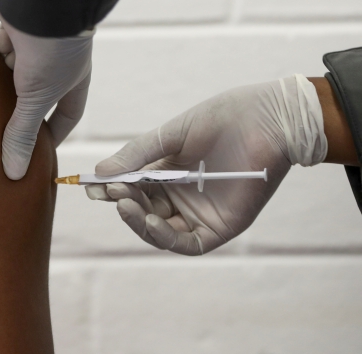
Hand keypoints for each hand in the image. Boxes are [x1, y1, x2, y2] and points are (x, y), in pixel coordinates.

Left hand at [0, 16, 93, 179]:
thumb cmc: (53, 51)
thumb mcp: (36, 98)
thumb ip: (23, 133)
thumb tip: (14, 174)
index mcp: (74, 81)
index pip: (67, 115)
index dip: (55, 134)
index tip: (40, 154)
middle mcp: (56, 64)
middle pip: (37, 95)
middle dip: (21, 112)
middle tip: (1, 136)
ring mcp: (35, 45)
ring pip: (15, 73)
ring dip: (2, 85)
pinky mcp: (14, 29)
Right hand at [87, 75, 325, 254]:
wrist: (269, 118)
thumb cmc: (224, 118)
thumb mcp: (171, 135)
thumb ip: (137, 155)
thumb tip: (100, 174)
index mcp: (168, 172)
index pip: (133, 188)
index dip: (112, 189)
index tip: (92, 186)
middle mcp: (182, 196)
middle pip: (143, 211)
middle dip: (123, 202)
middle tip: (112, 190)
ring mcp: (200, 213)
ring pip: (160, 231)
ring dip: (138, 221)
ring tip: (124, 202)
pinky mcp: (220, 227)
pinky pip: (187, 243)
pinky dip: (164, 236)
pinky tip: (149, 220)